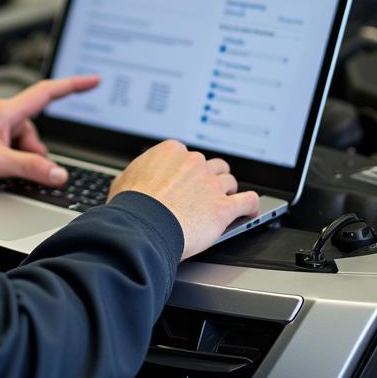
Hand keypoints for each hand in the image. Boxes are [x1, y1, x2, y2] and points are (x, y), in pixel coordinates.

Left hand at [0, 75, 100, 184]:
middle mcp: (0, 114)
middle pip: (34, 129)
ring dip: (19, 158)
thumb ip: (29, 168)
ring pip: (22, 141)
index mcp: (6, 111)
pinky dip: (8, 159)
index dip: (73, 86)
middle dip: (34, 151)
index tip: (93, 80)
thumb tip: (58, 174)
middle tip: (16, 168)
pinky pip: (8, 146)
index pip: (47, 93)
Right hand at [107, 140, 260, 260]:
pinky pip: (249, 200)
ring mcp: (211, 183)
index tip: (187, 181)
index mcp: (172, 151)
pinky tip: (250, 210)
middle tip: (204, 192)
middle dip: (210, 178)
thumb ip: (139, 173)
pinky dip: (251, 205)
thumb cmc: (132, 205)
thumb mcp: (125, 179)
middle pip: (212, 166)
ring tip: (225, 201)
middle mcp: (195, 162)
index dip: (188, 171)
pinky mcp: (223, 206)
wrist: (143, 225)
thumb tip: (135, 178)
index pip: (189, 156)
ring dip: (227, 190)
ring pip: (229, 180)